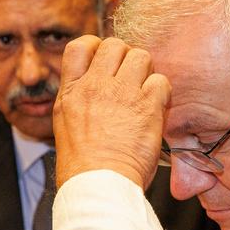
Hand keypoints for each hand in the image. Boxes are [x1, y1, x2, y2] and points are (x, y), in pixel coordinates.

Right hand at [53, 35, 168, 189]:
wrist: (98, 184)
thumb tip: (92, 90)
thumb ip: (80, 101)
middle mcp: (95, 86)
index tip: (106, 61)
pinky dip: (163, 92)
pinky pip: (161, 81)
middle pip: (114, 45)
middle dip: (125, 56)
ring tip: (144, 93)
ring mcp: (122, 93)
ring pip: (141, 56)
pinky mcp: (147, 106)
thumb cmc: (83, 166)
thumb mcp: (65, 126)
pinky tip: (157, 108)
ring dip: (146, 71)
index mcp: (72, 91)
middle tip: (130, 77)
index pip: (79, 46)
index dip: (96, 46)